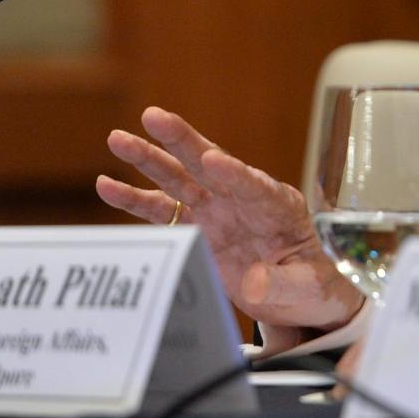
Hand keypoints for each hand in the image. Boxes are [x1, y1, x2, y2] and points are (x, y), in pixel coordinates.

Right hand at [96, 106, 362, 339]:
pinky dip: (136, 198)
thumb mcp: (308, 289)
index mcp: (278, 207)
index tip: (212, 160)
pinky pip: (162, 210)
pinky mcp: (197, 227)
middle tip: (154, 117)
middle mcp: (243, 199)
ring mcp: (217, 210)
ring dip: (149, 159)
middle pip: (208, 164)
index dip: (233, 173)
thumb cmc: (311, 287)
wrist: (299, 300)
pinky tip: (108, 185)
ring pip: (179, 178)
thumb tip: (255, 283)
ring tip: (118, 139)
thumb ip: (284, 283)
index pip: (255, 185)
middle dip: (182, 141)